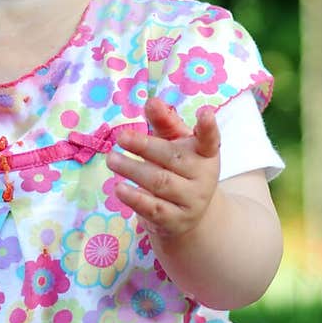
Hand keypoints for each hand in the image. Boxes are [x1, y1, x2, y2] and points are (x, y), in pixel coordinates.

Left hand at [106, 96, 220, 240]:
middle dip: (145, 146)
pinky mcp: (176, 221)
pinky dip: (134, 198)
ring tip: (112, 159)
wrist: (188, 214)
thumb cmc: (177, 167)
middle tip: (121, 137)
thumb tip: (152, 102)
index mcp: (205, 153)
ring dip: (132, 169)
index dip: (208, 127)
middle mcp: (204, 176)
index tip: (205, 112)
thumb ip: (164, 122)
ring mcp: (192, 200)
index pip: (209, 139)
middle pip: (172, 158)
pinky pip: (153, 208)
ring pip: (160, 182)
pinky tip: (119, 188)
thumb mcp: (174, 142)